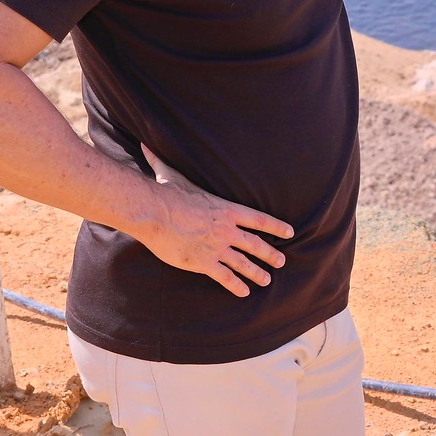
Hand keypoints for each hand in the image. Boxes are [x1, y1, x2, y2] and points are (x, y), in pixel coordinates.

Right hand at [132, 144, 294, 296]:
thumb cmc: (166, 193)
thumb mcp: (172, 175)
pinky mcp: (203, 262)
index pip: (259, 219)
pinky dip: (235, 285)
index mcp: (226, 210)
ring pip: (243, 263)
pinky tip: (244, 292)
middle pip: (255, 244)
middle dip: (270, 254)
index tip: (289, 233)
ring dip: (256, 272)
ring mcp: (216, 247)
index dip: (276, 227)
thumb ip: (164, 162)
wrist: (155, 213)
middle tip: (281, 261)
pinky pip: (224, 277)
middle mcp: (226, 230)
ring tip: (267, 280)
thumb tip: (145, 143)